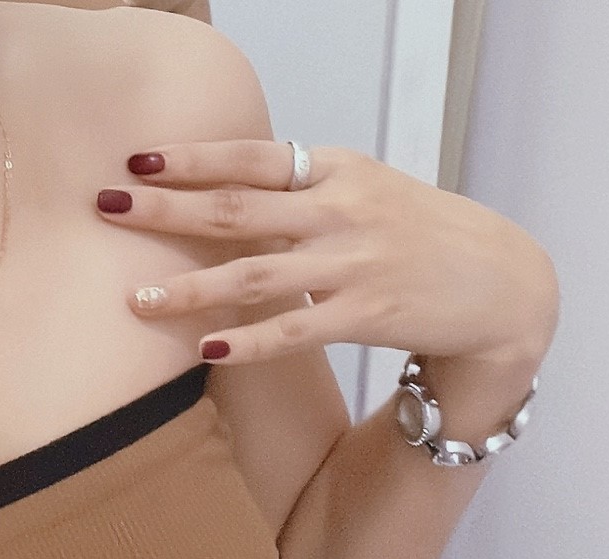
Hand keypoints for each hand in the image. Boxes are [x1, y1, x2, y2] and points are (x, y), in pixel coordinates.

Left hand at [95, 141, 559, 367]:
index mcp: (337, 171)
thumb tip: (225, 193)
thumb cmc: (419, 236)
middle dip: (165, 209)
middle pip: (236, 209)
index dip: (192, 158)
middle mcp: (340, 211)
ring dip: (187, 288)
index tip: (138, 159)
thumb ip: (301, 193)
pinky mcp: (364, 314)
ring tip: (135, 301)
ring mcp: (352, 263)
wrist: (501, 283)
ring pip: (252, 275)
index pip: (252, 159)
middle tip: (106, 208)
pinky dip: (244, 341)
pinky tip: (203, 350)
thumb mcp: (365, 194)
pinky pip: (291, 330)